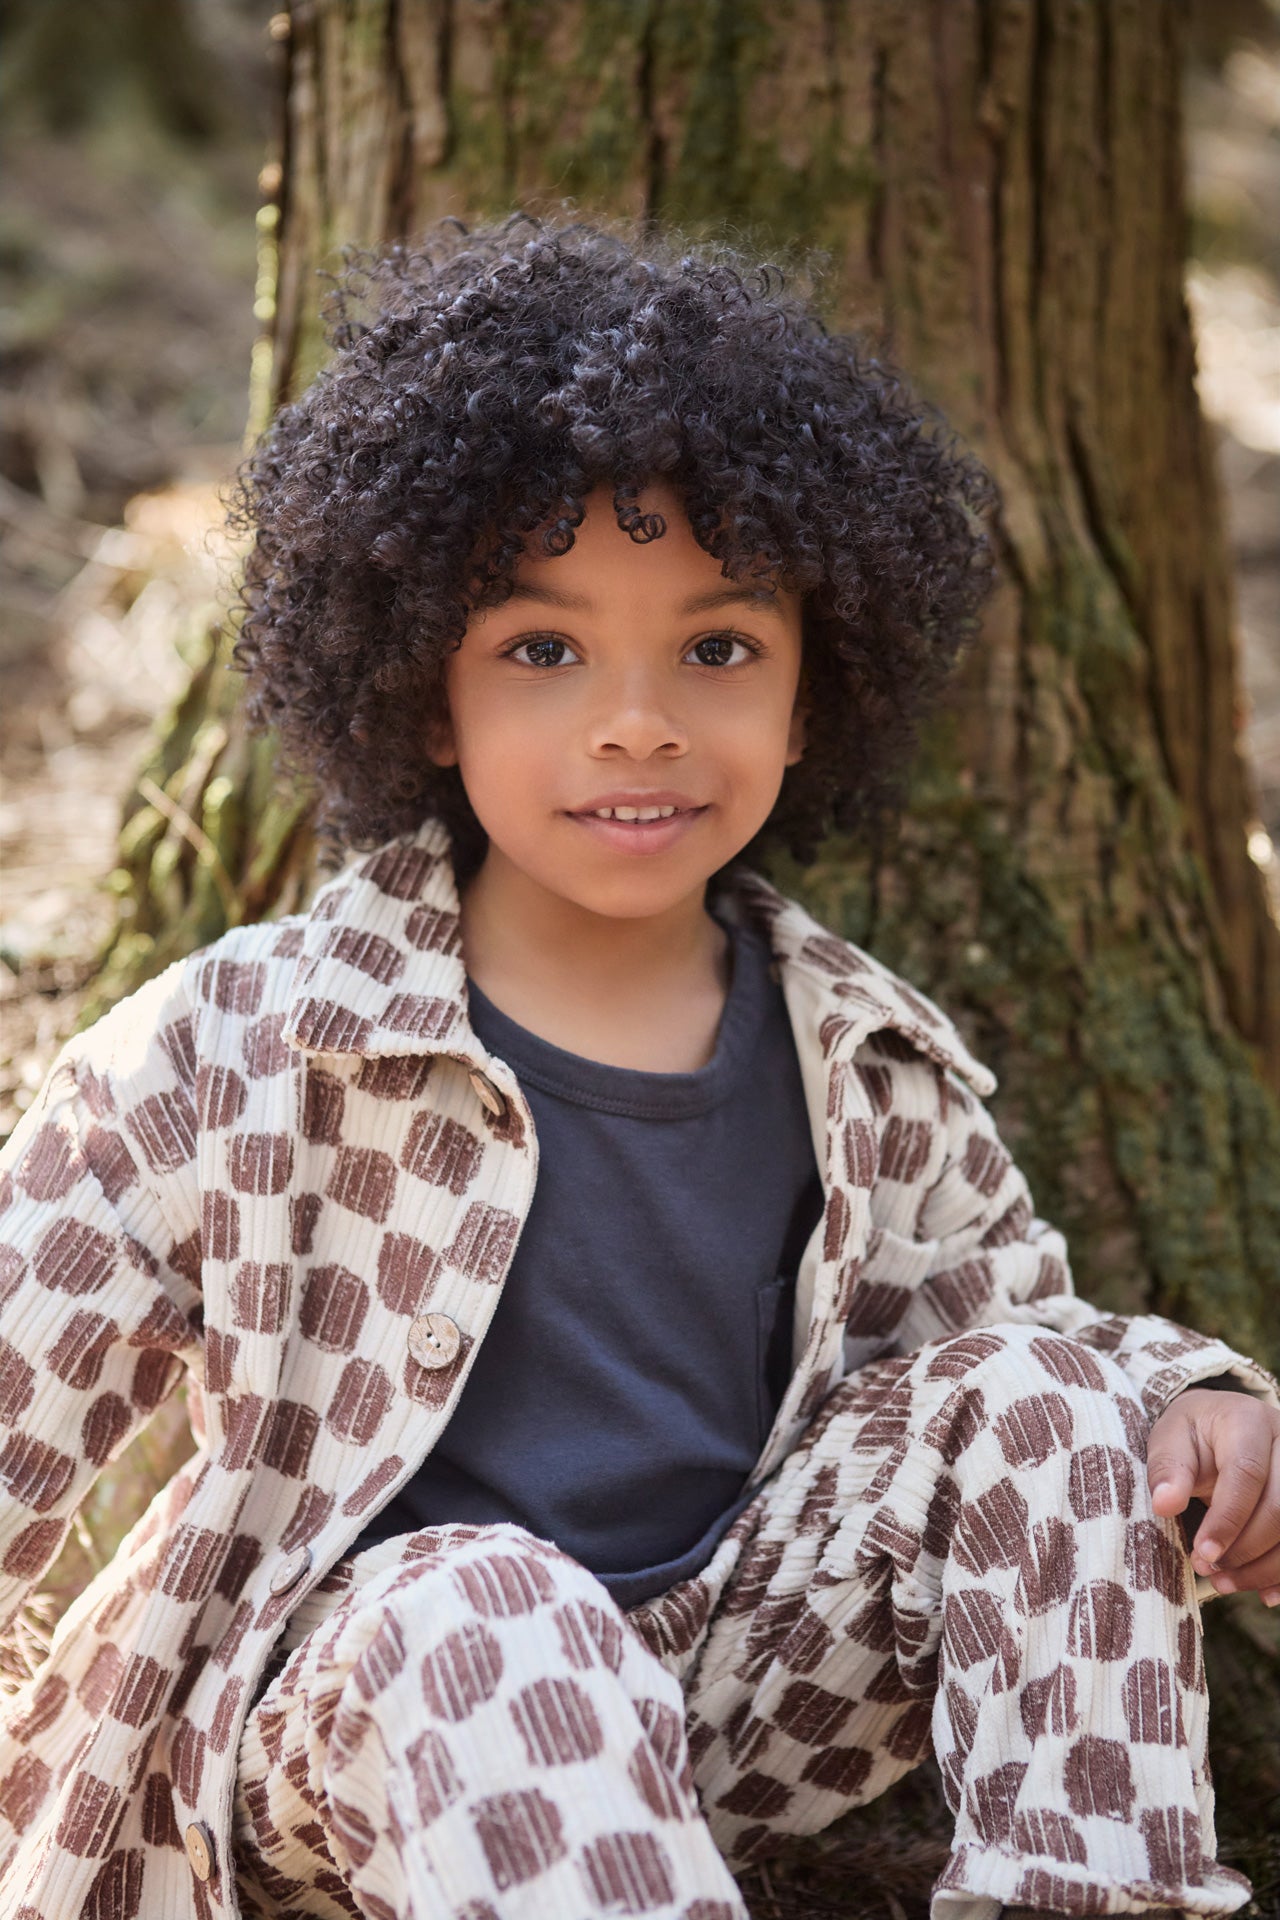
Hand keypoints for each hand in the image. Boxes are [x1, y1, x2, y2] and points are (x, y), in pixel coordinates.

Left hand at [1147, 1388, 1279, 1604]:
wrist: (1218, 1425)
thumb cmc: (1192, 1435)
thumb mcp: (1170, 1440)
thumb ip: (1168, 1469)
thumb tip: (1164, 1505)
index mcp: (1248, 1422)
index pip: (1247, 1473)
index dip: (1228, 1518)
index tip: (1203, 1552)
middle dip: (1246, 1547)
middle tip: (1208, 1568)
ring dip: (1265, 1567)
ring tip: (1225, 1582)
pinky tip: (1264, 1593)